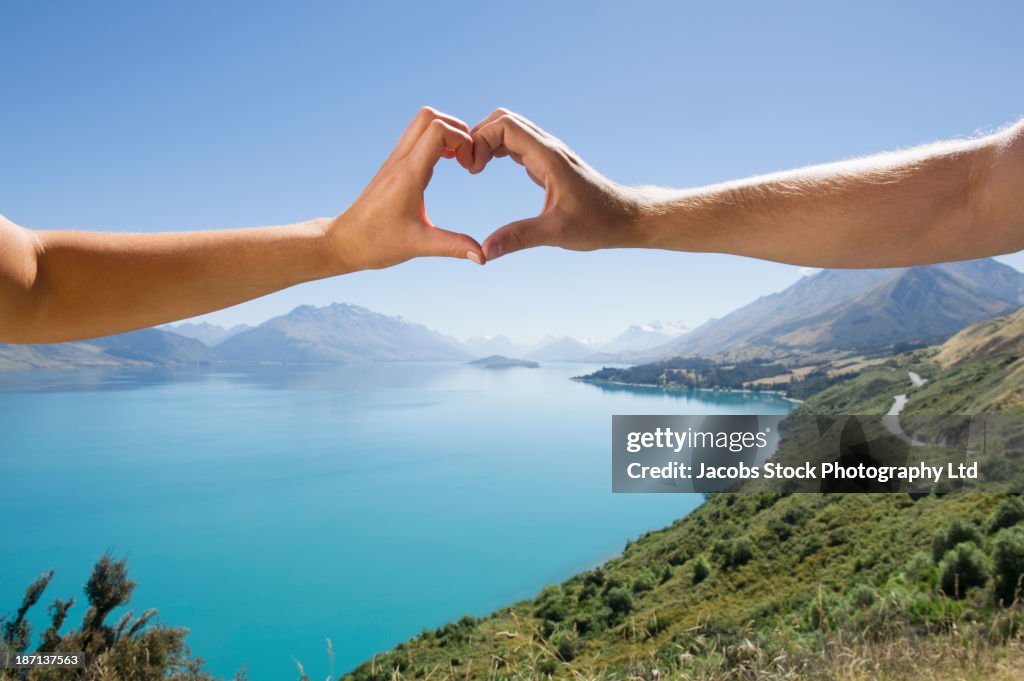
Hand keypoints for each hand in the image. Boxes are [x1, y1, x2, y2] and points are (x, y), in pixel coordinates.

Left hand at [326, 107, 485, 271]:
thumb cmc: (377, 243)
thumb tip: (483, 257)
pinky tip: (444, 164)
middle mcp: (400, 161)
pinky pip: (416, 137)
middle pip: (429, 116)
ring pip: (421, 123)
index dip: (462, 139)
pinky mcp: (393, 166)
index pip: (438, 130)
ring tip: (459, 160)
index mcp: (408, 174)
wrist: (344, 242)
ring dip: (446, 133)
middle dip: (457, 130)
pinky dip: (435, 141)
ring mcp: (394, 160)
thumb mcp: (419, 246)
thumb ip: (453, 246)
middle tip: (467, 158)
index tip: (469, 166)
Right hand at [469, 109, 642, 259]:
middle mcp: (548, 148)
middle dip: (479, 136)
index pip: (505, 126)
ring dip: (487, 141)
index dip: (480, 140)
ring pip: (510, 129)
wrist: (626, 218)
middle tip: (467, 166)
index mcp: (548, 157)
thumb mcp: (556, 233)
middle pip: (503, 120)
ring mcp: (548, 153)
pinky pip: (516, 143)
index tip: (472, 170)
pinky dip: (497, 149)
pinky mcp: (548, 163)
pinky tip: (487, 168)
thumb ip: (519, 238)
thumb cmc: (598, 223)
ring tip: (473, 168)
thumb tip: (484, 251)